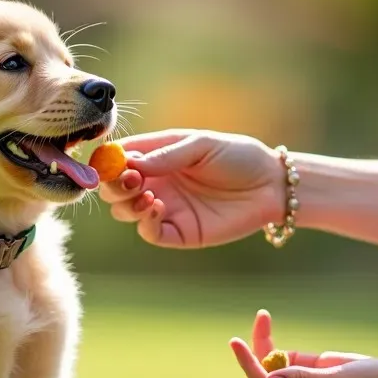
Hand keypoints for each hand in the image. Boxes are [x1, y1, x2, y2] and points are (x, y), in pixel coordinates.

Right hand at [99, 129, 284, 247]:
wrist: (270, 186)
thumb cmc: (238, 157)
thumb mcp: (202, 145)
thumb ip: (167, 155)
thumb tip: (130, 164)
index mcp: (156, 156)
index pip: (118, 158)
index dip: (107, 161)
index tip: (108, 161)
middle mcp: (156, 182)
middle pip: (114, 188)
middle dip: (112, 184)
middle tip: (130, 179)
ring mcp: (165, 208)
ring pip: (125, 211)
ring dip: (126, 203)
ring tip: (147, 194)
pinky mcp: (178, 232)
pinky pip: (150, 232)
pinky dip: (145, 221)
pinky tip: (158, 207)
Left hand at [230, 311, 377, 377]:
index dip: (248, 363)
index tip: (236, 341)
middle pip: (265, 374)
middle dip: (255, 348)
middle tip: (260, 317)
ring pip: (274, 364)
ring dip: (264, 342)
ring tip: (263, 316)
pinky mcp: (316, 373)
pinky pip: (288, 359)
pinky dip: (277, 345)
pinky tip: (269, 326)